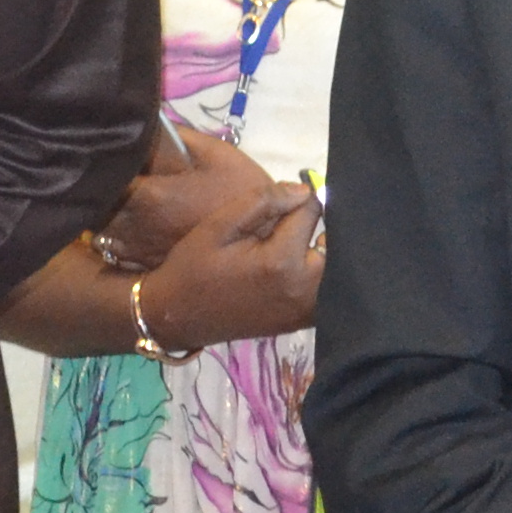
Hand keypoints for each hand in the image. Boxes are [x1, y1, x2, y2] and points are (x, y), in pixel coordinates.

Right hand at [98, 126, 323, 349]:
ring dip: (324, 250)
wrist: (176, 317)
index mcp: (282, 261)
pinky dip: (321, 275)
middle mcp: (304, 289)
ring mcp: (306, 310)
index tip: (283, 201)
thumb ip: (263, 201)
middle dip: (320, 225)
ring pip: (336, 268)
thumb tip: (304, 190)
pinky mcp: (303, 322)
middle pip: (335, 241)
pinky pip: (328, 291)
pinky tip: (299, 264)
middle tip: (295, 220)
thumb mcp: (219, 225)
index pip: (313, 211)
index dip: (299, 199)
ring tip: (300, 240)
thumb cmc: (193, 268)